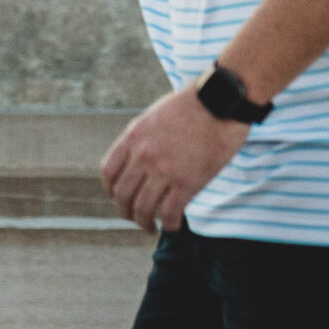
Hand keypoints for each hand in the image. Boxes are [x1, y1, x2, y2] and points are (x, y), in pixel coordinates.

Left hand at [99, 79, 250, 232]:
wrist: (220, 101)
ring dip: (144, 223)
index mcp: (133, 137)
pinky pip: (170, 213)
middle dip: (125, 212)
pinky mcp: (187, 183)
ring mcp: (164, 170)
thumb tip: (139, 158)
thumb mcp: (155, 116)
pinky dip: (169, 225)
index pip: (108, 172)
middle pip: (122, 195)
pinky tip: (173, 226)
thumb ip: (143, 138)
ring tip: (151, 227)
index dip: (111, 190)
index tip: (119, 197)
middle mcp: (143, 156)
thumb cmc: (193, 105)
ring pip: (142, 209)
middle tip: (135, 217)